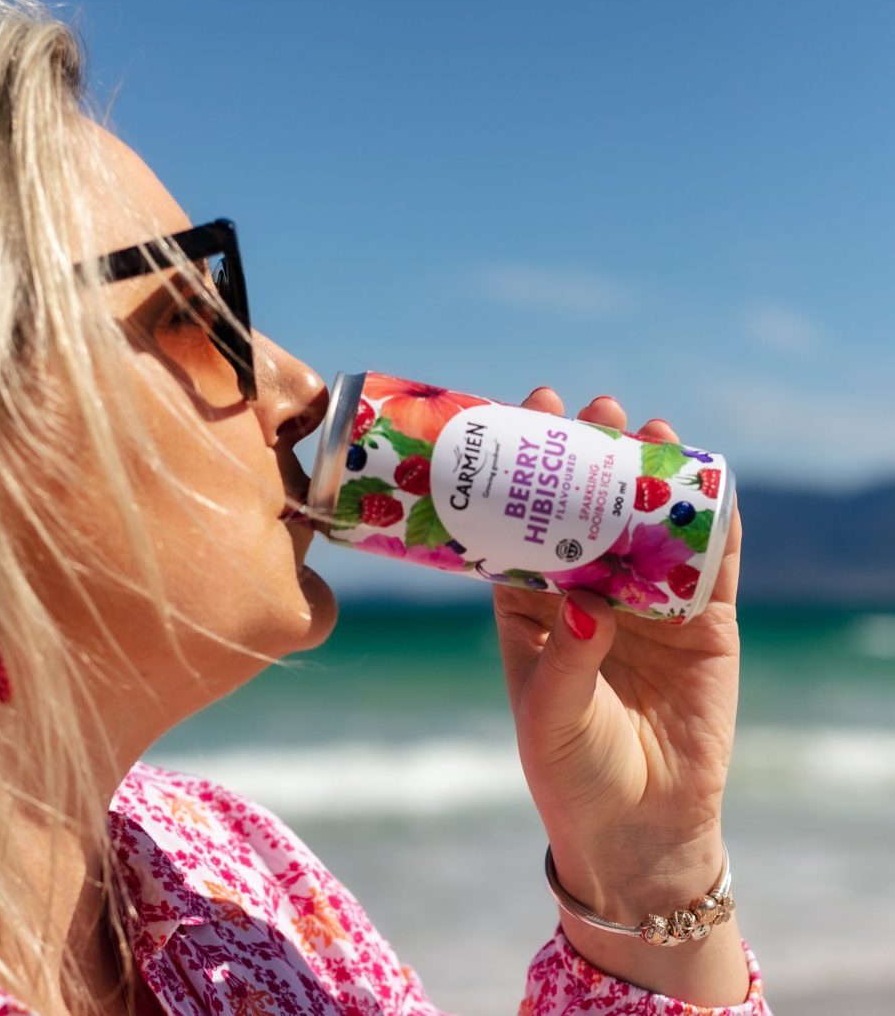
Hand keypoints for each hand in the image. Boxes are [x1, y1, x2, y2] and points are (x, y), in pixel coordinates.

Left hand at [495, 389, 749, 1004]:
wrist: (640, 828)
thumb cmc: (574, 772)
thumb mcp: (551, 716)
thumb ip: (564, 660)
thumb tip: (585, 604)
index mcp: (534, 610)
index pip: (525, 529)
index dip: (527, 476)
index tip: (527, 418)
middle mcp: (589, 597)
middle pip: (589, 514)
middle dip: (593, 459)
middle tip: (596, 409)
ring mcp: (648, 608)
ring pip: (650, 528)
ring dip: (653, 478)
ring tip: (651, 429)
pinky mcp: (703, 627)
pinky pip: (710, 568)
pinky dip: (713, 526)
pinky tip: (712, 485)